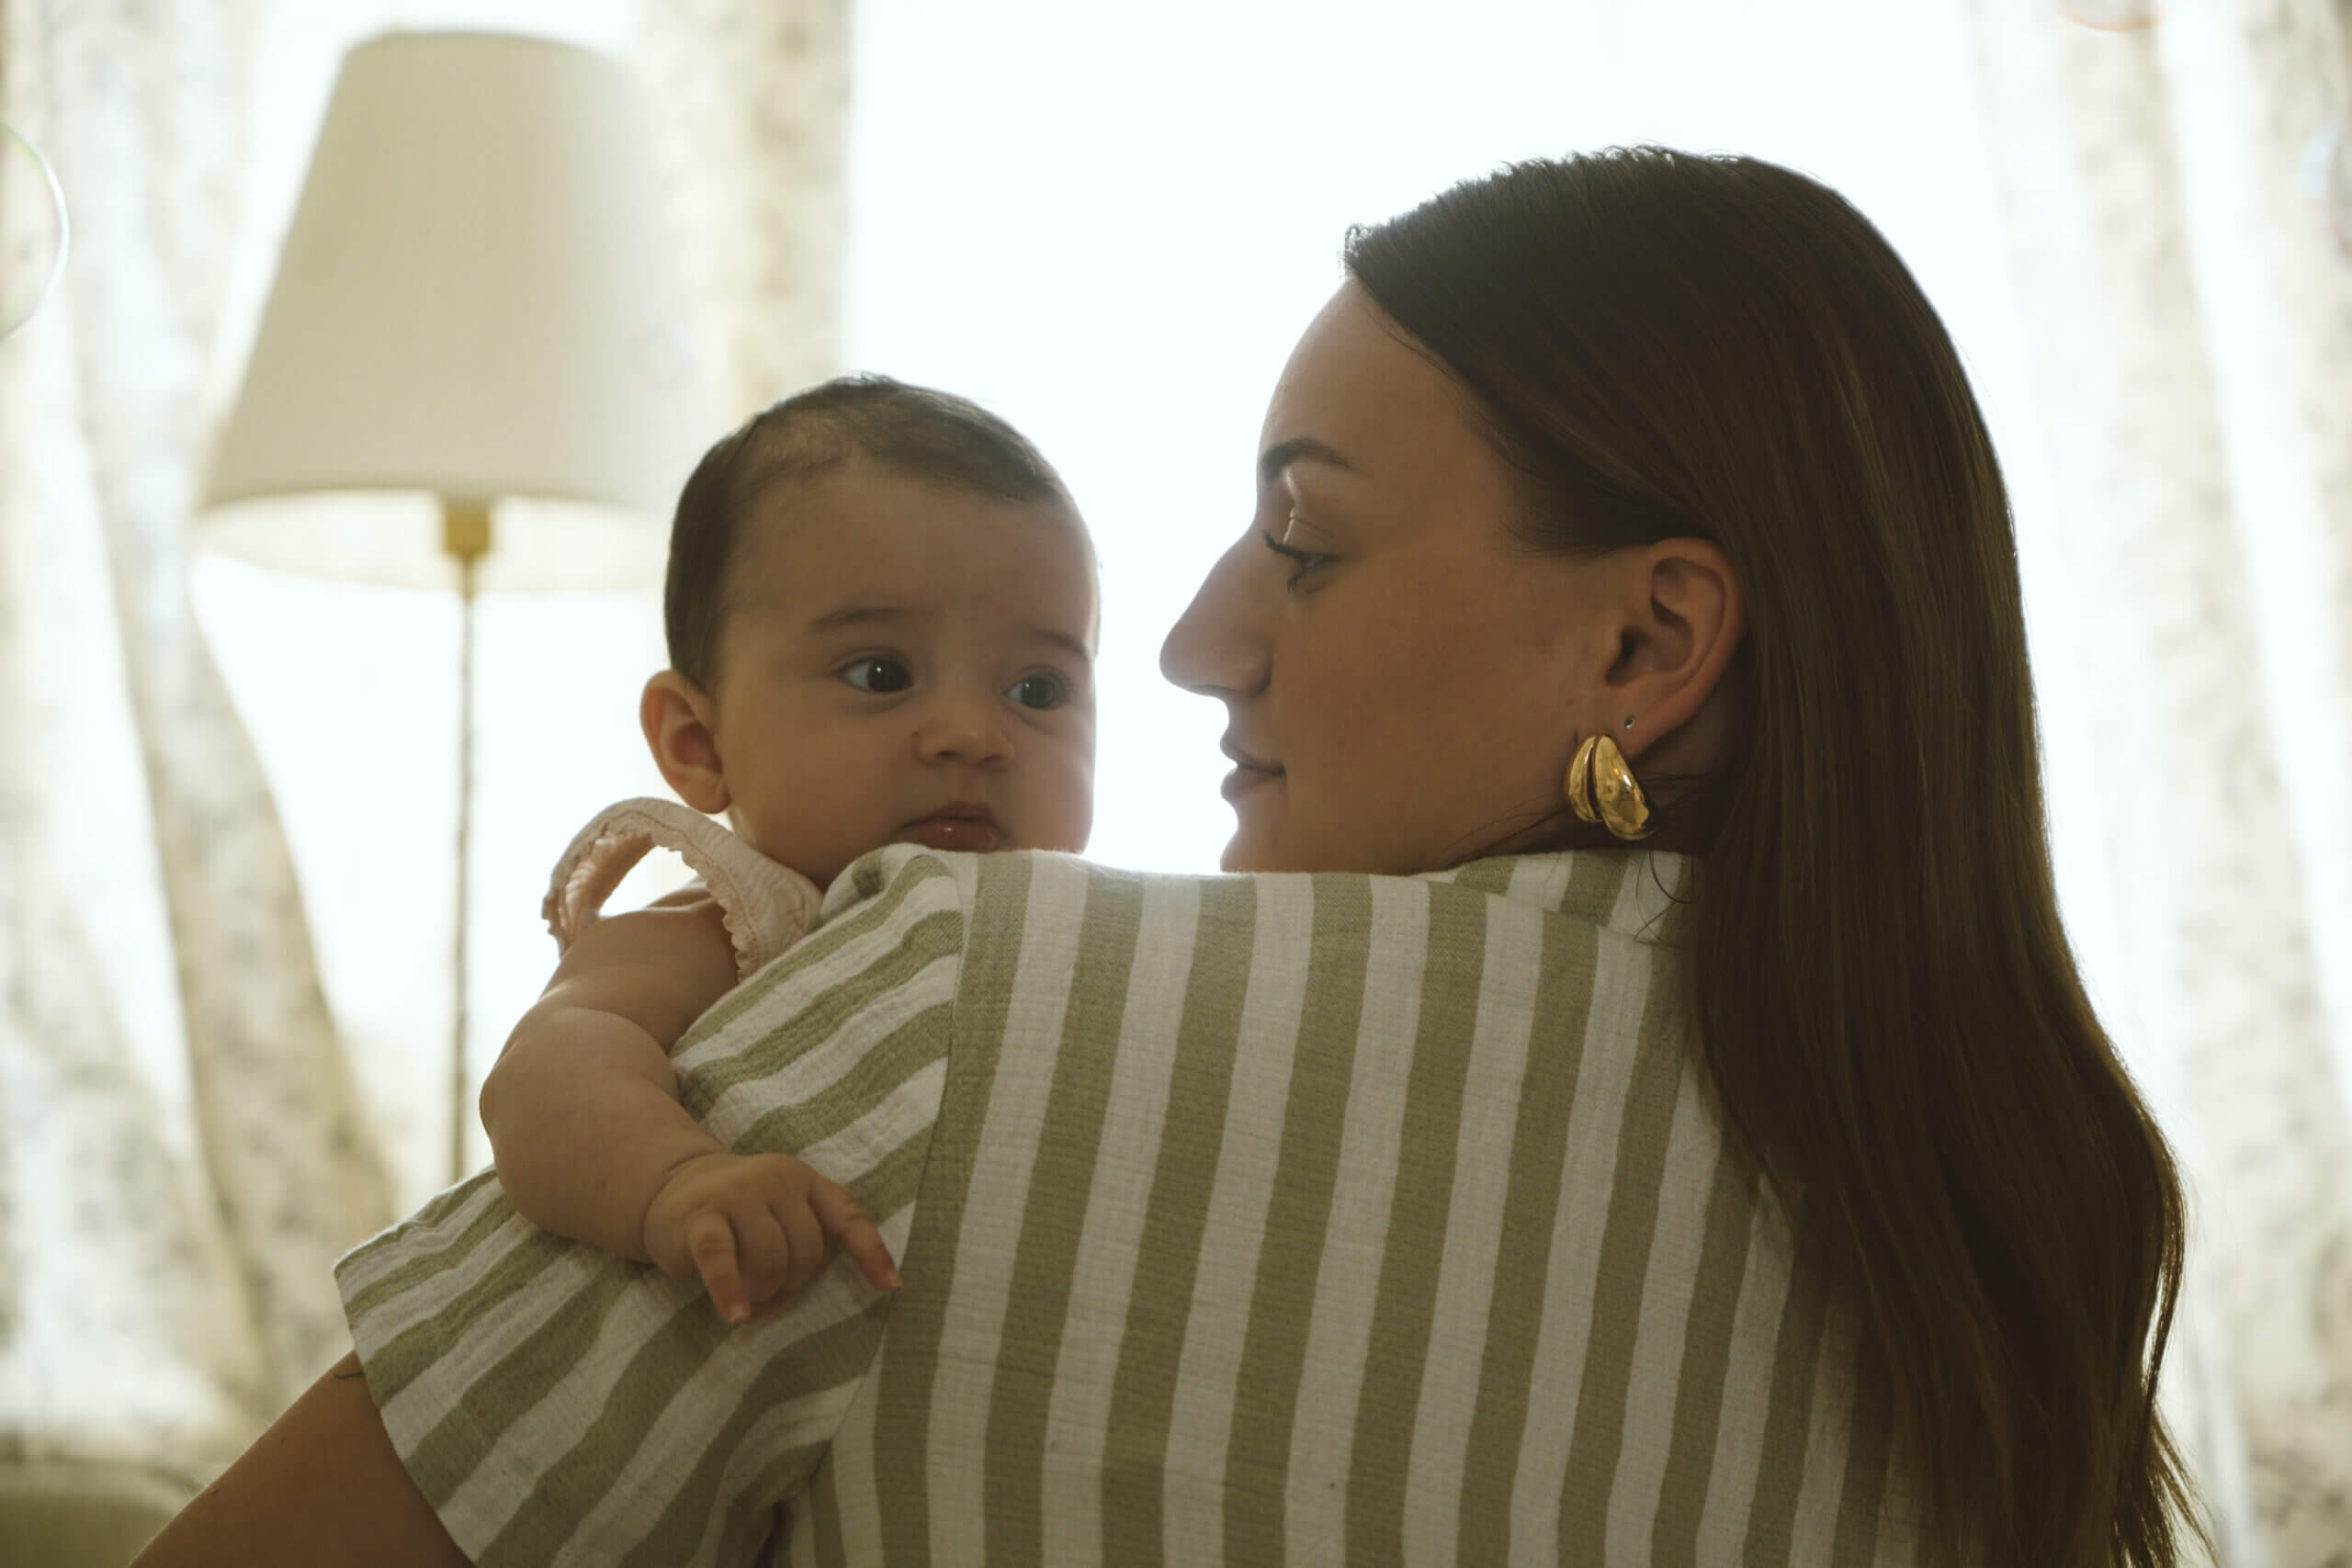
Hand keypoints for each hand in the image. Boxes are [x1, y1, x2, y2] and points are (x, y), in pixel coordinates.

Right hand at [641, 1150, 898, 1323]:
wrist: (671, 1187)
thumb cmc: (739, 1214)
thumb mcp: (780, 1213)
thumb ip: (805, 1240)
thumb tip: (814, 1296)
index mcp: (804, 1180)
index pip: (848, 1216)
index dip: (870, 1252)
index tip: (890, 1286)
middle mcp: (776, 1179)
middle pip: (806, 1251)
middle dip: (790, 1284)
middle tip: (764, 1292)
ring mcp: (737, 1194)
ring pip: (770, 1260)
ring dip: (761, 1292)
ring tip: (744, 1298)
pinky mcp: (700, 1217)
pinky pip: (722, 1260)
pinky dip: (730, 1290)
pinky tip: (736, 1316)